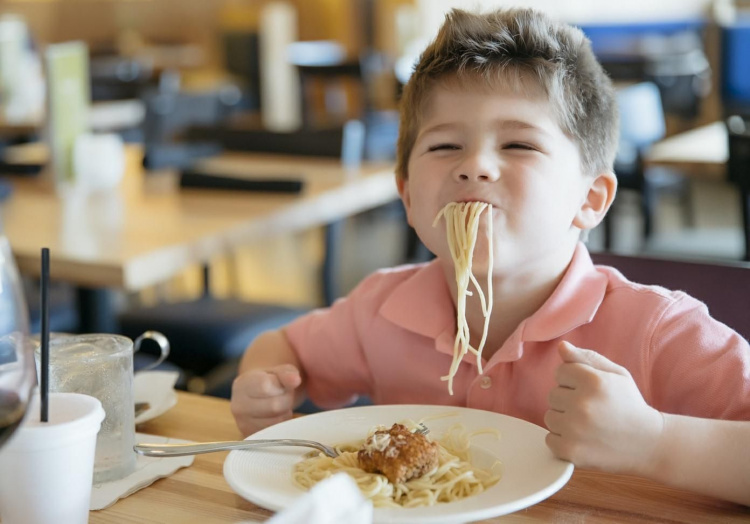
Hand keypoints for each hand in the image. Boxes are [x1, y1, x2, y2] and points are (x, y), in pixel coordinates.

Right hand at [230, 364, 302, 435]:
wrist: (256, 396)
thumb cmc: (269, 381)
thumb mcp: (278, 371)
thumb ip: (287, 373)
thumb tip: (295, 380)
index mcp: (242, 385)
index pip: (265, 386)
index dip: (280, 386)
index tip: (280, 384)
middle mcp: (238, 406)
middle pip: (275, 406)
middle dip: (286, 400)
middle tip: (282, 395)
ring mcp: (244, 425)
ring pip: (278, 422)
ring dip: (284, 413)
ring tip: (278, 405)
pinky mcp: (253, 437)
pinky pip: (276, 434)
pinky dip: (281, 424)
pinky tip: (275, 416)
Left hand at [544, 341, 663, 475]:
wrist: (649, 443)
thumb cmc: (630, 405)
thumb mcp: (616, 374)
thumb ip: (586, 358)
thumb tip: (561, 346)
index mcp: (593, 381)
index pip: (560, 371)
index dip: (574, 380)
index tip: (590, 390)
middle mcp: (582, 404)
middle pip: (553, 395)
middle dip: (568, 400)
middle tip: (591, 409)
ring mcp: (575, 429)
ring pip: (550, 417)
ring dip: (564, 420)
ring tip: (587, 425)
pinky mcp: (571, 451)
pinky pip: (550, 440)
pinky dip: (562, 441)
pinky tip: (583, 439)